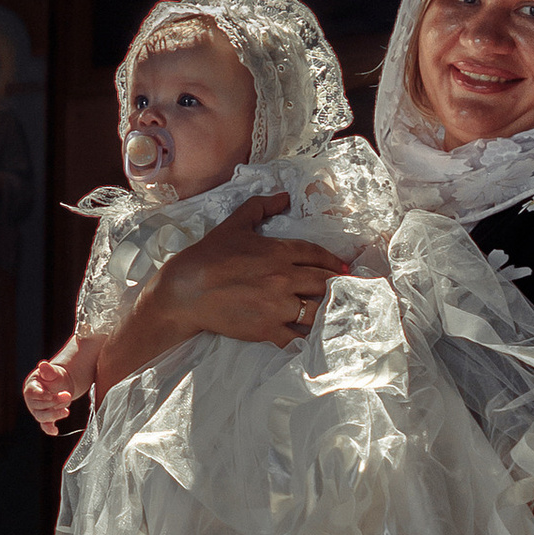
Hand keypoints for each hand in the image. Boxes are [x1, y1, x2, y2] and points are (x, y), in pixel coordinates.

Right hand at [23, 355, 78, 430]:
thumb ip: (48, 370)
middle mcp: (32, 401)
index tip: (50, 395)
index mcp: (31, 388)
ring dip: (54, 415)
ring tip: (66, 411)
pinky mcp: (45, 418)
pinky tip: (55, 431)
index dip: (41, 395)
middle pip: (39, 405)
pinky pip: (45, 426)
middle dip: (54, 402)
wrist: (61, 384)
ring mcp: (38, 411)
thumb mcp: (53, 372)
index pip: (33, 393)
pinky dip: (49, 429)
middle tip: (67, 395)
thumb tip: (43, 364)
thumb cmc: (54, 377)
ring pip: (42, 417)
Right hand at [112, 194, 345, 378]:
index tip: (343, 269)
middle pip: (324, 283)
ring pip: (316, 311)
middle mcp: (284, 277)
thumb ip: (261, 207)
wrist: (185, 290)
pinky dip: (306, 338)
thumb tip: (283, 196)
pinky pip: (296, 337)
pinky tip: (314, 339)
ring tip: (336, 314)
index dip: (333, 261)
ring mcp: (277, 305)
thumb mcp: (235, 223)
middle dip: (338, 286)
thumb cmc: (208, 255)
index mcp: (279, 251)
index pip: (317, 255)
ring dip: (328, 311)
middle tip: (347, 291)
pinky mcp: (266, 329)